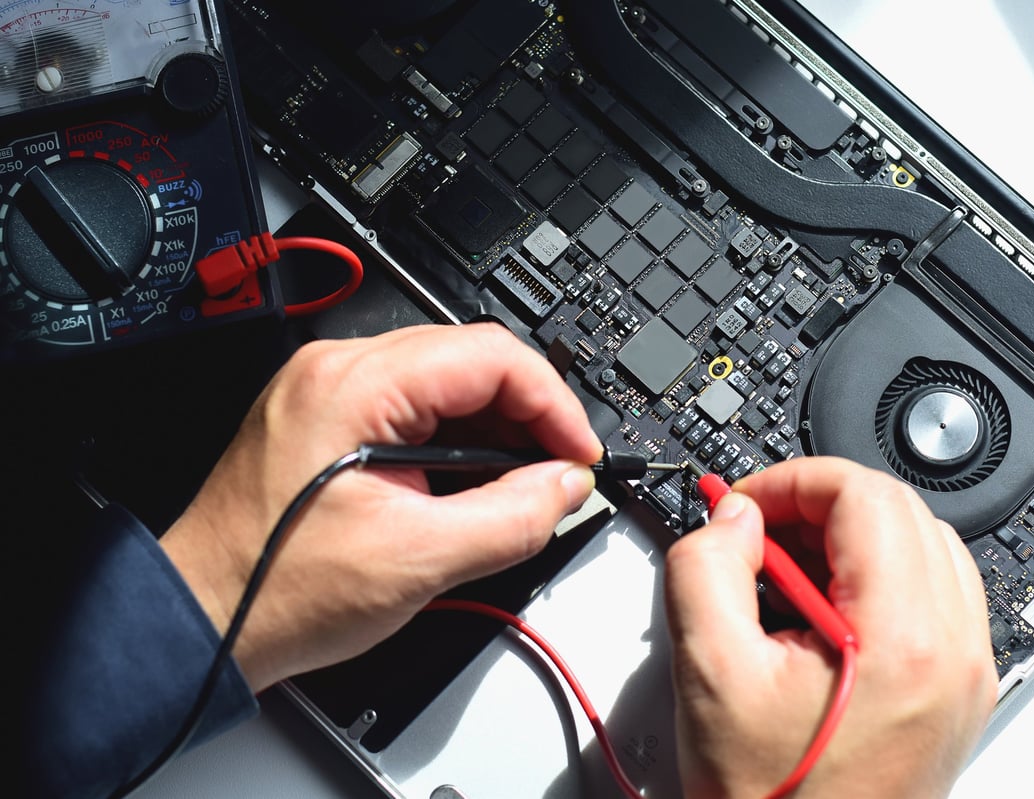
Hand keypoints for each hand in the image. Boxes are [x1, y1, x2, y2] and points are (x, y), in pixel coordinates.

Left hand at [161, 324, 602, 690]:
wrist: (205, 619)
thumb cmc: (276, 590)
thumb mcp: (417, 561)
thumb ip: (511, 517)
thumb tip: (565, 486)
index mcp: (352, 385)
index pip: (490, 356)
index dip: (552, 405)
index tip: (579, 454)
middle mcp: (336, 370)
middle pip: (472, 360)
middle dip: (529, 417)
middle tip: (560, 474)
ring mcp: (330, 390)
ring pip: (448, 383)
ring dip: (497, 430)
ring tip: (522, 488)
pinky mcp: (330, 418)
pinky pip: (416, 406)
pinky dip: (459, 441)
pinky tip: (476, 484)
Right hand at [665, 457, 996, 798]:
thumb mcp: (708, 674)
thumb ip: (707, 568)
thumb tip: (733, 518)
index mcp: (905, 640)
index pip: (864, 495)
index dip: (792, 482)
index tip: (744, 504)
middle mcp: (955, 652)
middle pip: (900, 510)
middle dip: (818, 505)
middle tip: (756, 533)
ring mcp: (965, 673)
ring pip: (922, 545)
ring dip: (849, 537)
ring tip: (783, 574)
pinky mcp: (957, 691)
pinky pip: (931, 593)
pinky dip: (876, 576)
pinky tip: (819, 610)